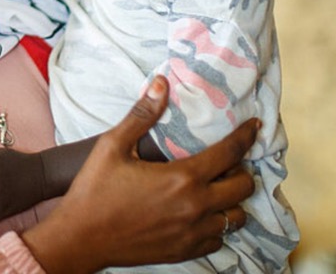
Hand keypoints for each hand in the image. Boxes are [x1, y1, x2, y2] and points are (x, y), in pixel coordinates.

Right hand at [21, 76, 256, 273]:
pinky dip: (217, 225)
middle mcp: (195, 207)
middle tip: (229, 162)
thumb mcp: (113, 146)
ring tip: (218, 189)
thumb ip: (142, 114)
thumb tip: (161, 83)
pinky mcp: (184, 252)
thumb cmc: (94, 190)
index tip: (254, 127)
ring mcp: (192, 233)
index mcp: (182, 178)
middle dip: (242, 170)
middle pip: (243, 187)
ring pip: (236, 217)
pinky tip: (201, 215)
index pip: (230, 153)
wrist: (81, 238)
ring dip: (232, 201)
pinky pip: (218, 239)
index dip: (246, 136)